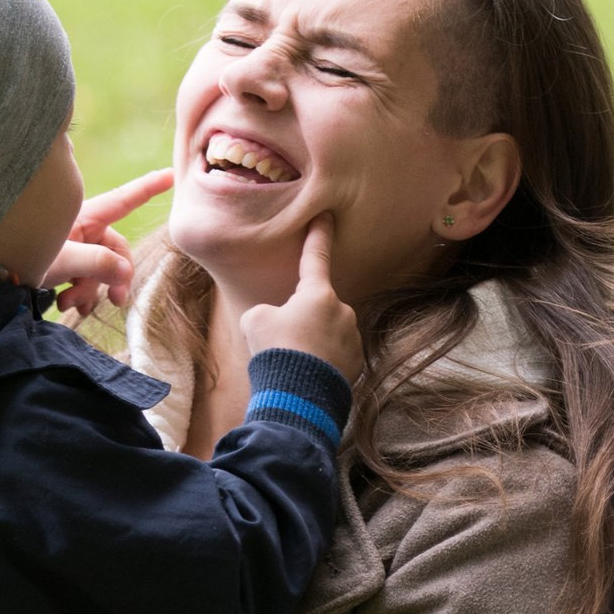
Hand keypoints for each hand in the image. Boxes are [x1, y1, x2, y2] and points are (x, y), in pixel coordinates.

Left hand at [46, 168, 170, 323]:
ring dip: (92, 290)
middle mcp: (81, 228)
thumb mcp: (63, 261)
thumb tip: (125, 271)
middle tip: (115, 300)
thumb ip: (98, 264)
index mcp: (83, 217)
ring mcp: (73, 246)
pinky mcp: (64, 263)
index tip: (171, 176)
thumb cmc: (19, 259)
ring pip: (100, 269)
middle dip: (115, 276)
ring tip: (73, 305)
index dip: (148, 187)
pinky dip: (80, 293)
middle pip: (116, 249)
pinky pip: (84, 277)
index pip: (124, 200)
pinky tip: (67, 305)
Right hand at [239, 216, 361, 378]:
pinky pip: (335, 356)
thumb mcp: (255, 320)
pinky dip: (322, 363)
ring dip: (311, 344)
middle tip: (282, 343)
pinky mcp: (358, 364)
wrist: (298, 397)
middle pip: (317, 307)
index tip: (326, 216)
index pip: (316, 256)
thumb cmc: (275, 351)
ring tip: (293, 364)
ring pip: (326, 334)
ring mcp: (353, 338)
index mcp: (318, 294)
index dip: (318, 235)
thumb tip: (280, 322)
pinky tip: (307, 377)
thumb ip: (270, 312)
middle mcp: (342, 311)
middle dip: (301, 321)